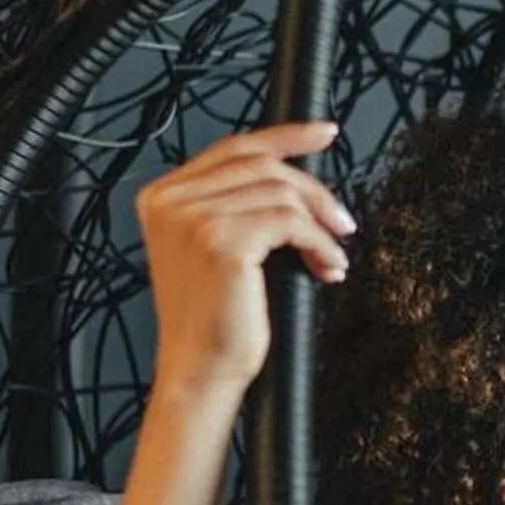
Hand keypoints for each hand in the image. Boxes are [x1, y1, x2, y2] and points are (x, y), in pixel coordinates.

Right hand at [135, 122, 352, 401]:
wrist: (199, 371)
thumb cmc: (212, 320)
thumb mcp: (214, 248)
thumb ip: (235, 204)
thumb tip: (295, 175)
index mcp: (161, 197)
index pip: (233, 148)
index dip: (285, 136)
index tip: (323, 133)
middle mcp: (171, 202)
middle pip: (264, 166)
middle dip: (315, 191)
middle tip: (342, 221)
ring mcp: (193, 219)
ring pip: (282, 193)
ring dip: (320, 225)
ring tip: (331, 255)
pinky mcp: (222, 241)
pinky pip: (292, 222)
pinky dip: (319, 243)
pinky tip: (326, 266)